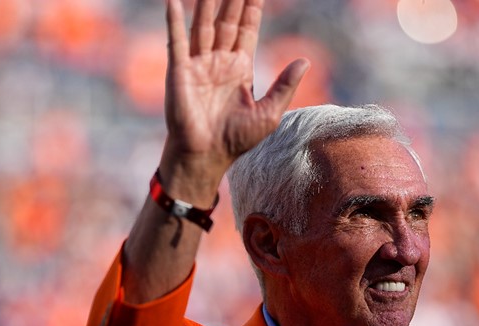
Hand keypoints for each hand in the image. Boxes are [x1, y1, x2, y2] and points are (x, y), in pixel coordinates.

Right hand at [161, 0, 308, 200]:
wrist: (207, 156)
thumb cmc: (237, 139)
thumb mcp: (269, 113)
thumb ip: (285, 86)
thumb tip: (305, 61)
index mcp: (239, 68)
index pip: (246, 28)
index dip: (251, 7)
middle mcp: (218, 61)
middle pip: (227, 21)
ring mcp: (198, 64)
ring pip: (204, 25)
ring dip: (207, 3)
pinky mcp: (180, 72)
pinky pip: (177, 42)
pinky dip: (174, 21)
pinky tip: (174, 2)